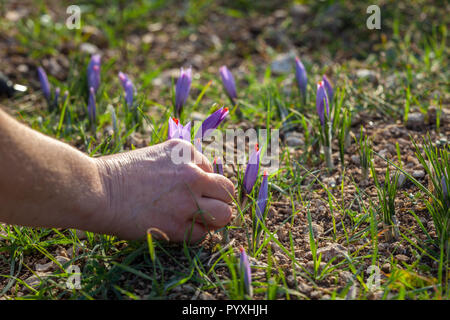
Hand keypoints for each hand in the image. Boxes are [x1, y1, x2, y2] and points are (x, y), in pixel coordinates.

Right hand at [94, 139, 234, 241]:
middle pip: (227, 190)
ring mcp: (188, 199)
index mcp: (186, 152)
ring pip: (225, 214)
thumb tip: (199, 184)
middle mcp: (193, 173)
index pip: (212, 170)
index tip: (184, 190)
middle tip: (203, 208)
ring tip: (198, 221)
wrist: (96, 189)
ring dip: (214, 219)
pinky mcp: (178, 225)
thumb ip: (179, 166)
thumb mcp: (154, 156)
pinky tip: (177, 229)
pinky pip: (203, 235)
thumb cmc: (118, 174)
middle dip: (218, 200)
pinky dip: (194, 235)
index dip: (202, 183)